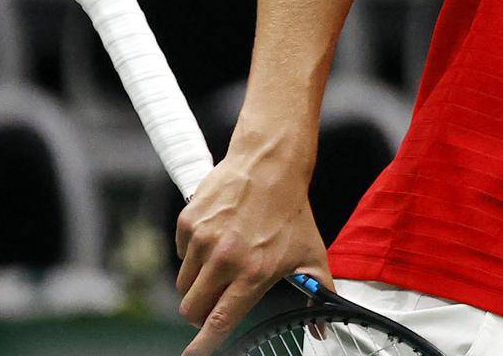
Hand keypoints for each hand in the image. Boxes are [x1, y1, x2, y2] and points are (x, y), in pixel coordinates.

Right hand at [175, 145, 331, 355]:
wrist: (270, 164)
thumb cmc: (291, 212)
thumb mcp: (310, 253)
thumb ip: (317, 292)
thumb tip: (323, 329)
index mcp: (254, 272)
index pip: (220, 320)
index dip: (204, 344)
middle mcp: (225, 258)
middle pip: (192, 309)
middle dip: (200, 314)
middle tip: (217, 301)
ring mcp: (202, 240)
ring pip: (183, 284)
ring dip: (198, 282)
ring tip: (224, 260)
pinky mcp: (187, 222)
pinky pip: (180, 255)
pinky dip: (193, 254)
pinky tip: (217, 236)